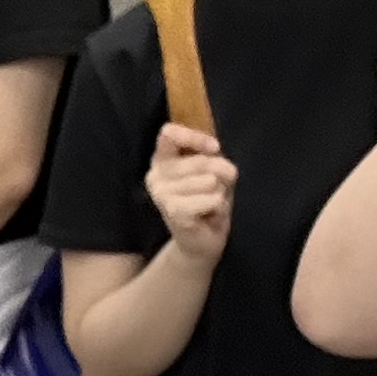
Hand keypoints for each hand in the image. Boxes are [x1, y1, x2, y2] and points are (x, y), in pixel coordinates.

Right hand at [144, 121, 237, 262]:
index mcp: (161, 160)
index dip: (195, 138)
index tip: (215, 148)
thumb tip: (214, 151)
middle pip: (200, 161)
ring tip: (209, 204)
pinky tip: (208, 215)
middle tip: (215, 190)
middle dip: (220, 174)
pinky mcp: (174, 211)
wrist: (202, 241)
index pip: (169, 133)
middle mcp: (155, 176)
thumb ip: (210, 155)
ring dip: (219, 193)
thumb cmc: (207, 201)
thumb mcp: (211, 170)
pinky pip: (212, 198)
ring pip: (210, 180)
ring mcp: (162, 194)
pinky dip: (219, 207)